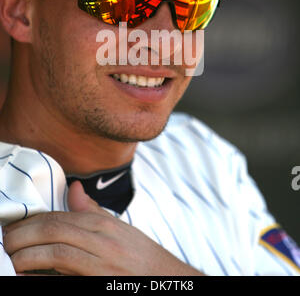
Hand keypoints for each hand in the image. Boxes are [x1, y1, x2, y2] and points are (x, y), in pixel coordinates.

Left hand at [3, 181, 202, 275]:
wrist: (168, 281)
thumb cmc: (142, 259)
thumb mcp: (119, 229)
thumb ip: (93, 211)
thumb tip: (73, 188)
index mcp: (104, 223)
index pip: (60, 216)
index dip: (32, 221)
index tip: (14, 228)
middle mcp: (103, 237)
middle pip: (55, 228)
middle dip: (24, 234)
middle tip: (7, 241)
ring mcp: (102, 260)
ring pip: (57, 249)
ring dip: (28, 252)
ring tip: (12, 257)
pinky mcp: (100, 279)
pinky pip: (66, 271)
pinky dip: (45, 270)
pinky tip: (31, 273)